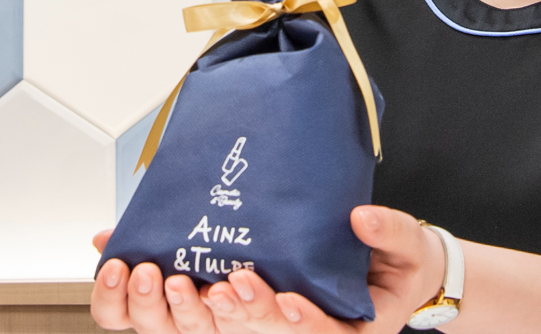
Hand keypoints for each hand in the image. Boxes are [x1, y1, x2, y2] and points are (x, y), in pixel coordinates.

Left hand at [90, 206, 446, 332]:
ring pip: (223, 328)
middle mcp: (302, 328)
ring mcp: (268, 316)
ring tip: (176, 280)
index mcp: (345, 327)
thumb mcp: (408, 247)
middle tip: (226, 285)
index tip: (287, 301)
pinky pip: (201, 308)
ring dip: (193, 310)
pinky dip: (163, 293)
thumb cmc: (399, 263)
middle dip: (242, 313)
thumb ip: (390, 232)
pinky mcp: (244, 303)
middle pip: (264, 333)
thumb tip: (363, 218)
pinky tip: (133, 267)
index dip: (302, 323)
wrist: (389, 266)